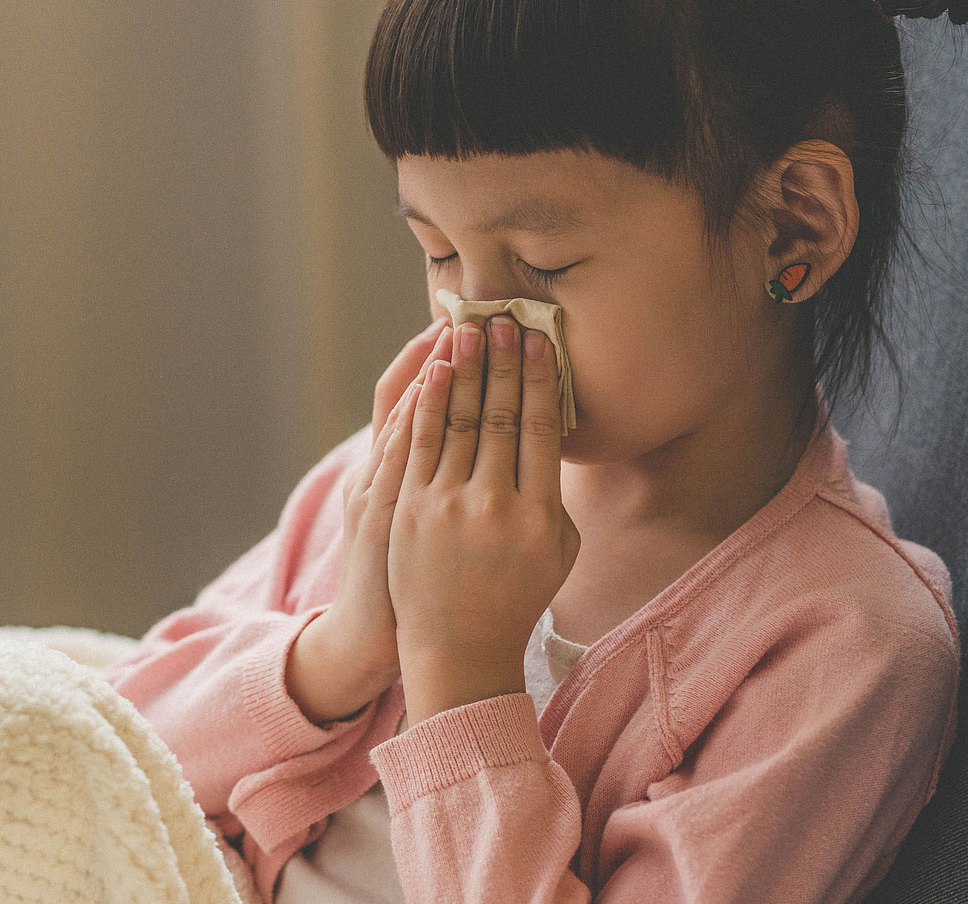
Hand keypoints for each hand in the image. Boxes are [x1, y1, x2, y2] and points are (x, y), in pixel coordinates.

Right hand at [285, 316, 452, 723]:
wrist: (380, 635)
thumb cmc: (410, 578)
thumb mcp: (414, 517)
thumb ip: (442, 479)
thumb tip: (484, 441)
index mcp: (391, 469)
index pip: (411, 396)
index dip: (431, 357)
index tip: (460, 321)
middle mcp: (379, 471)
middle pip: (407, 395)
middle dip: (439, 353)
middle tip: (467, 311)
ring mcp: (378, 491)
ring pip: (402, 418)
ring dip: (430, 375)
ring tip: (454, 335)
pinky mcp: (382, 515)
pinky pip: (399, 457)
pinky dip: (412, 420)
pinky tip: (431, 389)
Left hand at [389, 315, 578, 724]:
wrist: (458, 650)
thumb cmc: (517, 597)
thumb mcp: (558, 551)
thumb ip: (554, 494)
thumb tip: (549, 430)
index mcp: (539, 515)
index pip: (540, 428)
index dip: (539, 378)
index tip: (540, 339)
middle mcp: (494, 506)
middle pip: (500, 415)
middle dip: (503, 360)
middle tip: (506, 317)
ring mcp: (446, 507)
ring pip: (459, 420)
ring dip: (465, 368)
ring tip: (470, 328)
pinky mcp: (408, 510)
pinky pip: (420, 442)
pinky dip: (428, 400)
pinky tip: (435, 368)